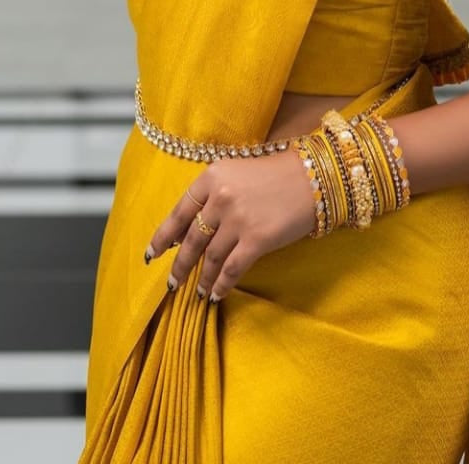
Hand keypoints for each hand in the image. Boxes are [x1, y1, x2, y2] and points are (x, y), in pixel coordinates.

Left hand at [145, 148, 316, 301]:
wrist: (315, 177)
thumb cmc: (276, 174)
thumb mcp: (237, 174)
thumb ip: (212, 197)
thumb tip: (187, 233)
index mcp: (212, 177)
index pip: (180, 212)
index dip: (164, 236)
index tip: (153, 253)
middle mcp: (221, 197)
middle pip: (192, 239)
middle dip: (180, 264)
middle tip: (172, 282)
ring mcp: (238, 219)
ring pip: (210, 257)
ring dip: (202, 278)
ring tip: (197, 292)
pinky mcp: (257, 239)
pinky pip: (231, 269)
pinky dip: (221, 285)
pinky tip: (216, 294)